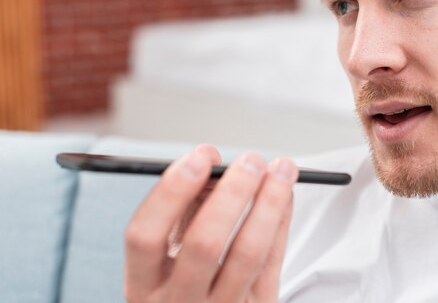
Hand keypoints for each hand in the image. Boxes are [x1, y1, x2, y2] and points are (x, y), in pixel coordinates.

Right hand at [124, 144, 298, 302]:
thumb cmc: (183, 289)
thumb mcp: (168, 260)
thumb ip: (185, 211)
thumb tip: (209, 160)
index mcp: (143, 287)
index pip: (145, 236)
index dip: (171, 192)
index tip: (199, 158)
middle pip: (204, 244)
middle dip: (231, 193)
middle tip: (250, 161)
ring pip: (248, 254)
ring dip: (268, 203)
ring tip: (280, 170)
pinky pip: (273, 263)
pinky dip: (281, 221)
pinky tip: (284, 195)